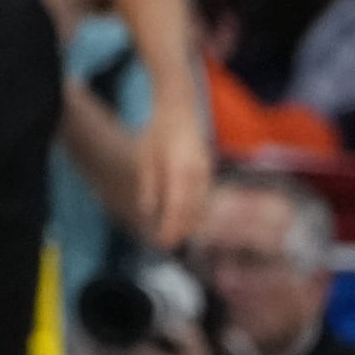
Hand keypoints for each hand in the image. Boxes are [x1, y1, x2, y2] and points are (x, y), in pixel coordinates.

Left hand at [135, 100, 210, 249]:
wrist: (179, 110)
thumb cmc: (157, 133)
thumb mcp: (146, 158)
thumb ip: (149, 186)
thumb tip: (148, 212)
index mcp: (180, 170)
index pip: (177, 207)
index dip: (171, 228)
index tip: (162, 242)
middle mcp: (197, 173)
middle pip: (192, 210)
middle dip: (180, 230)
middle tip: (166, 245)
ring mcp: (206, 171)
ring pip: (201, 205)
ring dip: (190, 223)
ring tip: (175, 236)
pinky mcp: (208, 171)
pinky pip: (205, 197)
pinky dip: (196, 211)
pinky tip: (186, 220)